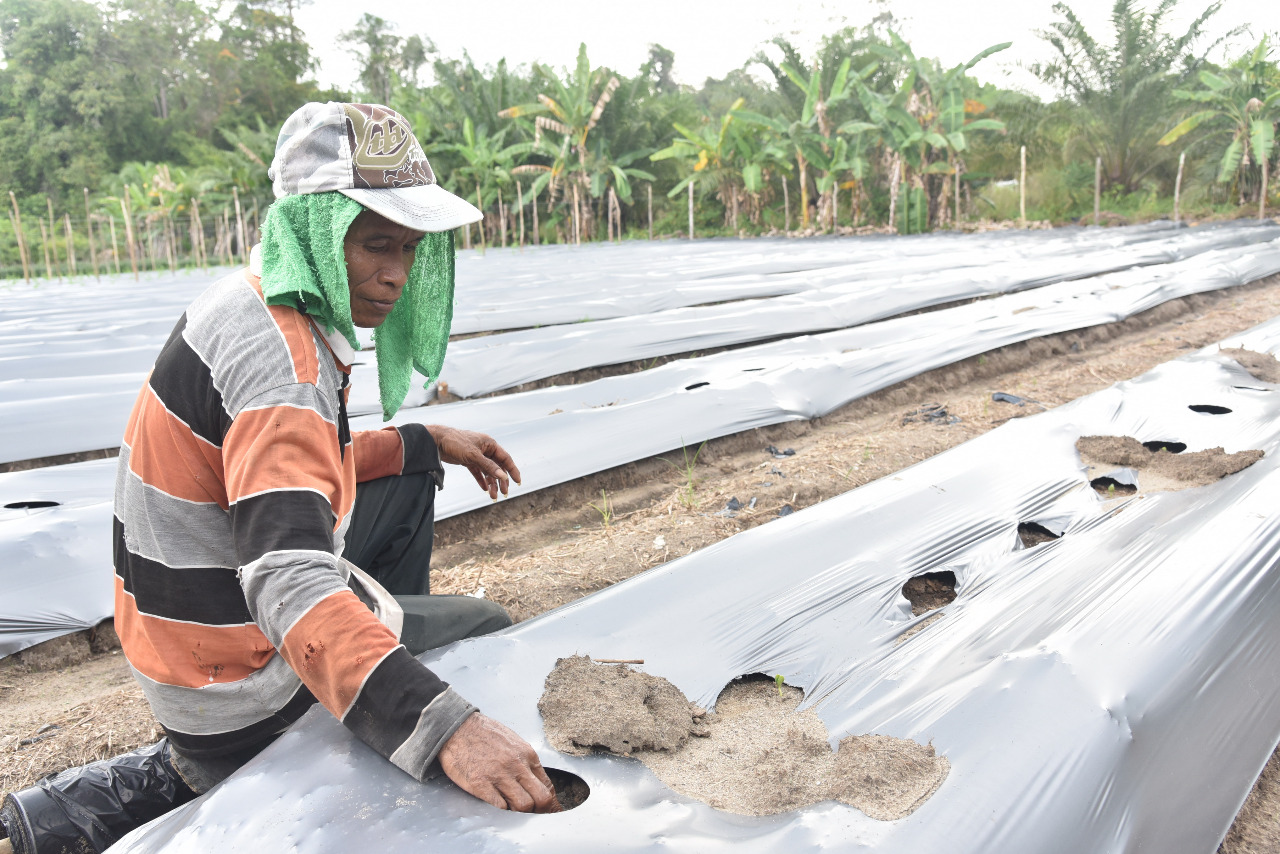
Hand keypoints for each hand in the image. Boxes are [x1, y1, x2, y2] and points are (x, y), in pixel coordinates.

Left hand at [426, 426, 521, 498]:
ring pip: (487, 471)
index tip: (518, 482)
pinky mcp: (468, 460)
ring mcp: (476, 455)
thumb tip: (503, 476)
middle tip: (504, 493)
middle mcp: (485, 449)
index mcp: (490, 444)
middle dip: (501, 481)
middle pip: (497, 467)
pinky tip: (484, 489)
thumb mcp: (473, 455)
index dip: (513, 470)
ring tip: (493, 496)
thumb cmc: (455, 442)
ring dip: (491, 483)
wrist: (436, 441)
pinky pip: (478, 472)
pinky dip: (481, 480)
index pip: (505, 459)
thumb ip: (488, 466)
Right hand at [438, 713, 560, 812]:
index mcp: (527, 754)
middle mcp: (516, 765)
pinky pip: (500, 806)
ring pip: (523, 806)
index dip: (550, 803)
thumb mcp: (514, 742)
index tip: (549, 810)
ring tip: (515, 812)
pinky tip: (499, 807)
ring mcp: (499, 776)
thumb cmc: (485, 733)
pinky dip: (502, 811)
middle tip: (534, 816)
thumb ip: (527, 761)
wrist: (457, 727)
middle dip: (540, 811)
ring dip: (520, 813)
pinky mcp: (480, 784)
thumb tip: (538, 782)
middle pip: (541, 799)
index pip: (547, 786)